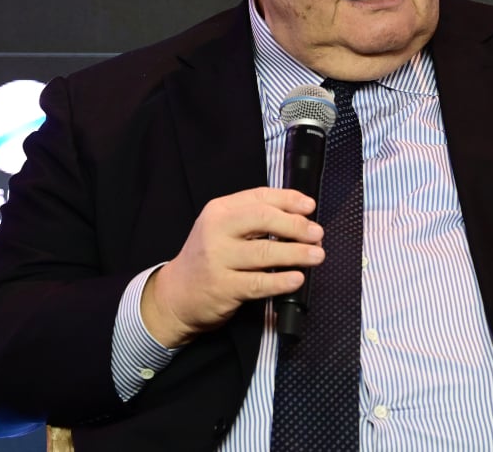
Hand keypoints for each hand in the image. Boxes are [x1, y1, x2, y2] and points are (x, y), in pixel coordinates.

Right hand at [140, 187, 324, 346]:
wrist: (176, 296)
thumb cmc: (209, 259)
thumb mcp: (222, 229)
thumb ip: (253, 219)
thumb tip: (299, 216)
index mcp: (219, 211)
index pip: (259, 197)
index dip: (289, 199)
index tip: (310, 206)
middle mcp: (216, 231)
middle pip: (263, 219)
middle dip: (296, 225)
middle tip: (317, 234)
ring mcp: (217, 259)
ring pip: (265, 252)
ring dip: (297, 253)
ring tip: (316, 255)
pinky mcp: (223, 287)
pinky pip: (259, 282)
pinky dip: (282, 280)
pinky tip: (297, 279)